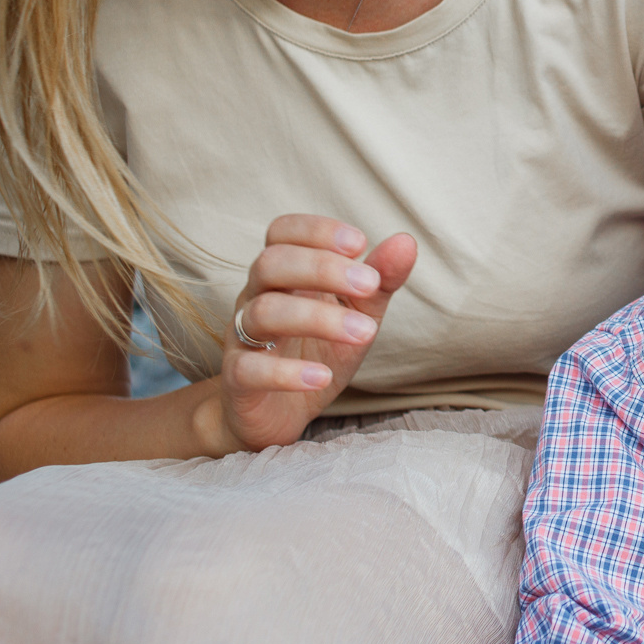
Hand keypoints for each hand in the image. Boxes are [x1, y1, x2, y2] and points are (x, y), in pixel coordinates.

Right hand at [220, 215, 416, 451]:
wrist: (280, 413)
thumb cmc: (319, 352)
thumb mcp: (358, 314)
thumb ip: (380, 280)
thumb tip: (406, 241)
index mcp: (283, 275)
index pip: (282, 232)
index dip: (316, 230)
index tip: (360, 243)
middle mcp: (256, 298)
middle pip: (270, 264)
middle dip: (321, 268)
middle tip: (369, 284)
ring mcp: (242, 338)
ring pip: (263, 313)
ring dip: (318, 318)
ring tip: (364, 333)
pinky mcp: (237, 381)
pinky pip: (249, 369)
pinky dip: (287, 373)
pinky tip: (323, 376)